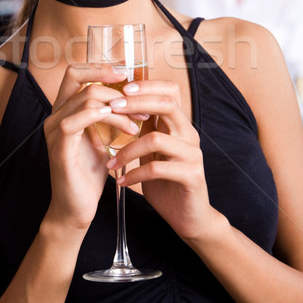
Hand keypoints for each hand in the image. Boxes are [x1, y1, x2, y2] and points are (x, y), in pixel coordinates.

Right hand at [43, 64, 139, 230]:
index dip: (99, 67)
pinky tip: (122, 125)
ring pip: (85, 98)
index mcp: (64, 111)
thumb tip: (131, 97)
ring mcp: (54, 132)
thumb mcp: (101, 137)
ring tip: (137, 123)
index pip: (75, 73)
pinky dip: (102, 117)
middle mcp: (55, 116)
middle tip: (139, 102)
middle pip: (79, 78)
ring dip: (118, 107)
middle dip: (113, 85)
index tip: (125, 74)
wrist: (76, 208)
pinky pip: (76, 121)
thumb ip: (108, 115)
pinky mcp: (59, 148)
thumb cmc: (90, 173)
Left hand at [106, 80, 217, 241]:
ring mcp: (192, 154)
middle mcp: (189, 134)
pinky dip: (135, 173)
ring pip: (156, 139)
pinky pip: (158, 168)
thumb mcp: (152, 152)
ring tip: (110, 162)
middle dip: (136, 103)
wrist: (189, 217)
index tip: (121, 89)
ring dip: (127, 150)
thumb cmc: (166, 182)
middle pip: (166, 104)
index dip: (148, 85)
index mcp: (179, 125)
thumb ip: (144, 131)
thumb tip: (120, 107)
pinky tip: (122, 181)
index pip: (170, 90)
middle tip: (112, 108)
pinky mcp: (192, 175)